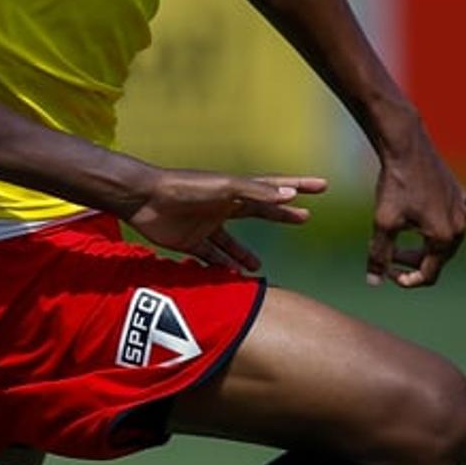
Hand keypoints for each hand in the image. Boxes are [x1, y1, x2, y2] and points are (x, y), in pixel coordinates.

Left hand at [124, 171, 323, 271]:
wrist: (143, 198)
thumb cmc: (184, 188)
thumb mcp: (223, 188)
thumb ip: (254, 193)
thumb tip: (290, 195)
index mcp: (234, 190)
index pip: (273, 188)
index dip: (298, 186)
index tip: (322, 186)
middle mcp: (223, 206)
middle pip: (259, 213)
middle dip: (281, 216)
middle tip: (305, 218)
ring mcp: (206, 224)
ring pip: (232, 242)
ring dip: (244, 254)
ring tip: (257, 267)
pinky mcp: (190, 241)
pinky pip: (210, 257)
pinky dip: (220, 267)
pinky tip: (228, 278)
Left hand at [367, 128, 465, 288]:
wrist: (407, 146)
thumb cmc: (396, 185)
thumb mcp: (383, 223)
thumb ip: (379, 255)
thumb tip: (373, 282)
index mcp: (446, 237)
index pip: (429, 274)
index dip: (407, 280)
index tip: (387, 274)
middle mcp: (461, 225)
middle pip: (438, 258)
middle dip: (413, 261)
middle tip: (389, 256)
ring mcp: (463, 209)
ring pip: (444, 239)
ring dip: (422, 244)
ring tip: (398, 237)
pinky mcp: (460, 194)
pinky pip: (448, 219)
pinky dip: (431, 226)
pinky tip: (411, 217)